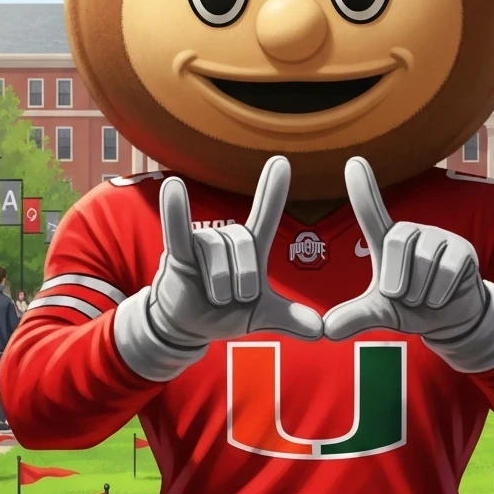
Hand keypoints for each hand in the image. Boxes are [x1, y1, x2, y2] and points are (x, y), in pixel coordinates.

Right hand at [147, 155, 321, 348]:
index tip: (281, 162)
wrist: (188, 327)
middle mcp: (227, 240)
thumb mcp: (260, 316)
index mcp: (250, 249)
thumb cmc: (225, 312)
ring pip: (218, 253)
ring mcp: (201, 244)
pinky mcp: (177, 254)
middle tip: (237, 299)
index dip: (272, 189)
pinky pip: (178, 231)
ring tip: (216, 299)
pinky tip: (173, 185)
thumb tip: (320, 331)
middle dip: (245, 279)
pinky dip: (176, 211)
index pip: (265, 214)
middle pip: (245, 245)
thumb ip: (289, 319)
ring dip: (220, 283)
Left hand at [323, 158, 488, 343]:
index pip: (373, 210)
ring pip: (422, 262)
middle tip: (405, 296)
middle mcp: (413, 231)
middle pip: (396, 243)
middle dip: (397, 281)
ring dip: (419, 293)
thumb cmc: (412, 307)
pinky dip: (438, 295)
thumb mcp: (381, 314)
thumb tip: (328, 330)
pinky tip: (442, 297)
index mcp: (388, 241)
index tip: (353, 161)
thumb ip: (356, 317)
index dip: (363, 187)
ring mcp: (440, 237)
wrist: (452, 321)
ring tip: (425, 296)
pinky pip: (446, 272)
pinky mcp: (463, 249)